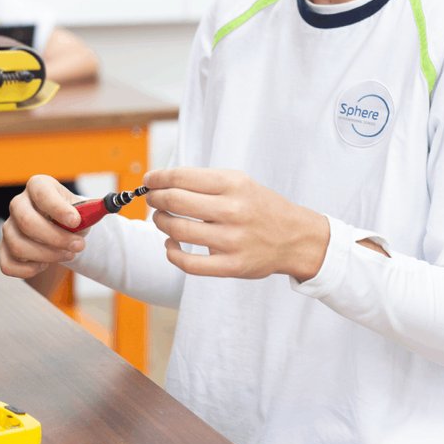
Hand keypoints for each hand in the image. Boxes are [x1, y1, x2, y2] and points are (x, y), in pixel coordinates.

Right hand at [0, 175, 87, 278]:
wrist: (62, 231)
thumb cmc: (72, 217)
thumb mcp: (85, 210)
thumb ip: (94, 209)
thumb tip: (106, 206)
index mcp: (38, 186)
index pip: (41, 192)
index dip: (57, 208)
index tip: (76, 222)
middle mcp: (19, 204)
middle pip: (26, 221)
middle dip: (56, 238)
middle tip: (79, 246)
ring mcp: (9, 227)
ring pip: (18, 245)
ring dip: (47, 255)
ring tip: (68, 254)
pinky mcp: (4, 249)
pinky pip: (8, 264)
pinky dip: (29, 269)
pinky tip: (45, 264)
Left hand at [147, 168, 329, 280]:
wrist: (295, 237)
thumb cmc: (259, 206)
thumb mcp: (239, 182)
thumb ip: (203, 181)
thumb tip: (162, 181)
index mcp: (233, 185)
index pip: (181, 177)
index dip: (157, 178)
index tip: (149, 180)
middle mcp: (232, 210)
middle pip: (175, 201)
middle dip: (155, 198)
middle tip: (152, 198)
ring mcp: (232, 240)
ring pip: (178, 230)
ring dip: (160, 222)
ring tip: (161, 218)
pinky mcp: (231, 266)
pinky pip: (188, 263)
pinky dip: (171, 252)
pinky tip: (171, 244)